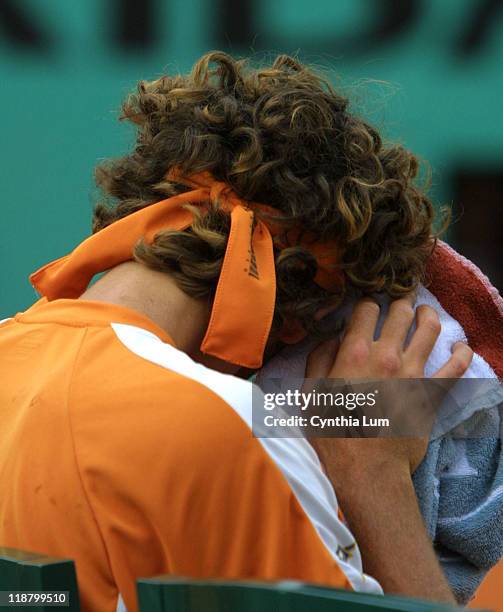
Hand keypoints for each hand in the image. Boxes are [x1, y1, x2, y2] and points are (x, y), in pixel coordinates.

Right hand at [306, 295, 472, 473]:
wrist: (366, 470)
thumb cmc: (333, 434)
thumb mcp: (310, 394)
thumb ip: (318, 359)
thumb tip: (332, 337)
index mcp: (355, 353)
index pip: (367, 309)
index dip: (367, 303)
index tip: (368, 308)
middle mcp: (387, 355)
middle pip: (401, 312)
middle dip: (401, 301)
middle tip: (400, 301)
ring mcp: (413, 373)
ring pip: (430, 329)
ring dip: (429, 315)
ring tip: (426, 313)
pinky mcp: (432, 393)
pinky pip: (456, 366)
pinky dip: (462, 352)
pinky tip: (460, 346)